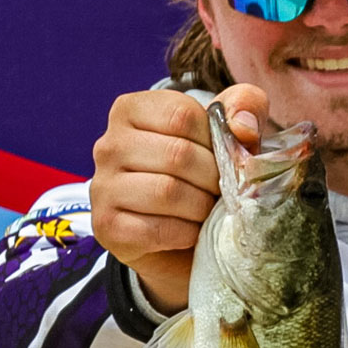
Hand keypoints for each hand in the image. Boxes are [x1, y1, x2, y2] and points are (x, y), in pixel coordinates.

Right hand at [90, 84, 267, 313]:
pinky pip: (158, 229)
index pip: (182, 115)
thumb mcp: (229, 132)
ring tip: (208, 211)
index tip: (222, 158)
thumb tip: (244, 127)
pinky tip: (191, 232)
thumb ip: (245, 108)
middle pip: (177, 154)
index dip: (215, 141)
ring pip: (167, 192)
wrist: (181, 239)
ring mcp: (102, 187)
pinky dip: (186, 234)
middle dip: (213, 179)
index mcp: (131, 110)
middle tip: (222, 192)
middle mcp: (108, 145)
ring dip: (201, 207)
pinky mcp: (107, 227)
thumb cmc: (204, 175)